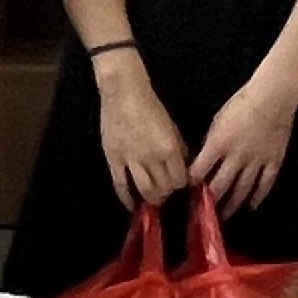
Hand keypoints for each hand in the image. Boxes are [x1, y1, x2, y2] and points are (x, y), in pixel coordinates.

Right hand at [96, 63, 192, 208]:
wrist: (123, 92)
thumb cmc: (150, 106)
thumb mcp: (172, 127)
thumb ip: (179, 149)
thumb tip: (183, 167)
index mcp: (169, 148)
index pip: (180, 180)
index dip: (181, 185)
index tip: (179, 184)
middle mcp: (151, 157)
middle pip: (164, 189)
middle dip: (167, 194)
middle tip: (166, 193)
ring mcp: (130, 159)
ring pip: (144, 191)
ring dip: (150, 198)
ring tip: (152, 198)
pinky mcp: (113, 158)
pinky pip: (120, 185)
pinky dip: (127, 199)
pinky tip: (132, 205)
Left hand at [188, 81, 297, 216]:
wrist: (272, 98)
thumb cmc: (241, 104)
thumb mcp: (217, 122)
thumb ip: (211, 143)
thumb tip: (202, 161)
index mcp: (219, 144)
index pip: (200, 170)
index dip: (191, 183)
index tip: (186, 192)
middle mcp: (236, 157)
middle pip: (220, 185)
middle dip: (210, 202)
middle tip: (203, 214)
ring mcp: (256, 161)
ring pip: (242, 189)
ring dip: (232, 205)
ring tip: (224, 217)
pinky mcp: (273, 161)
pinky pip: (265, 184)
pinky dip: (257, 197)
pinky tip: (251, 206)